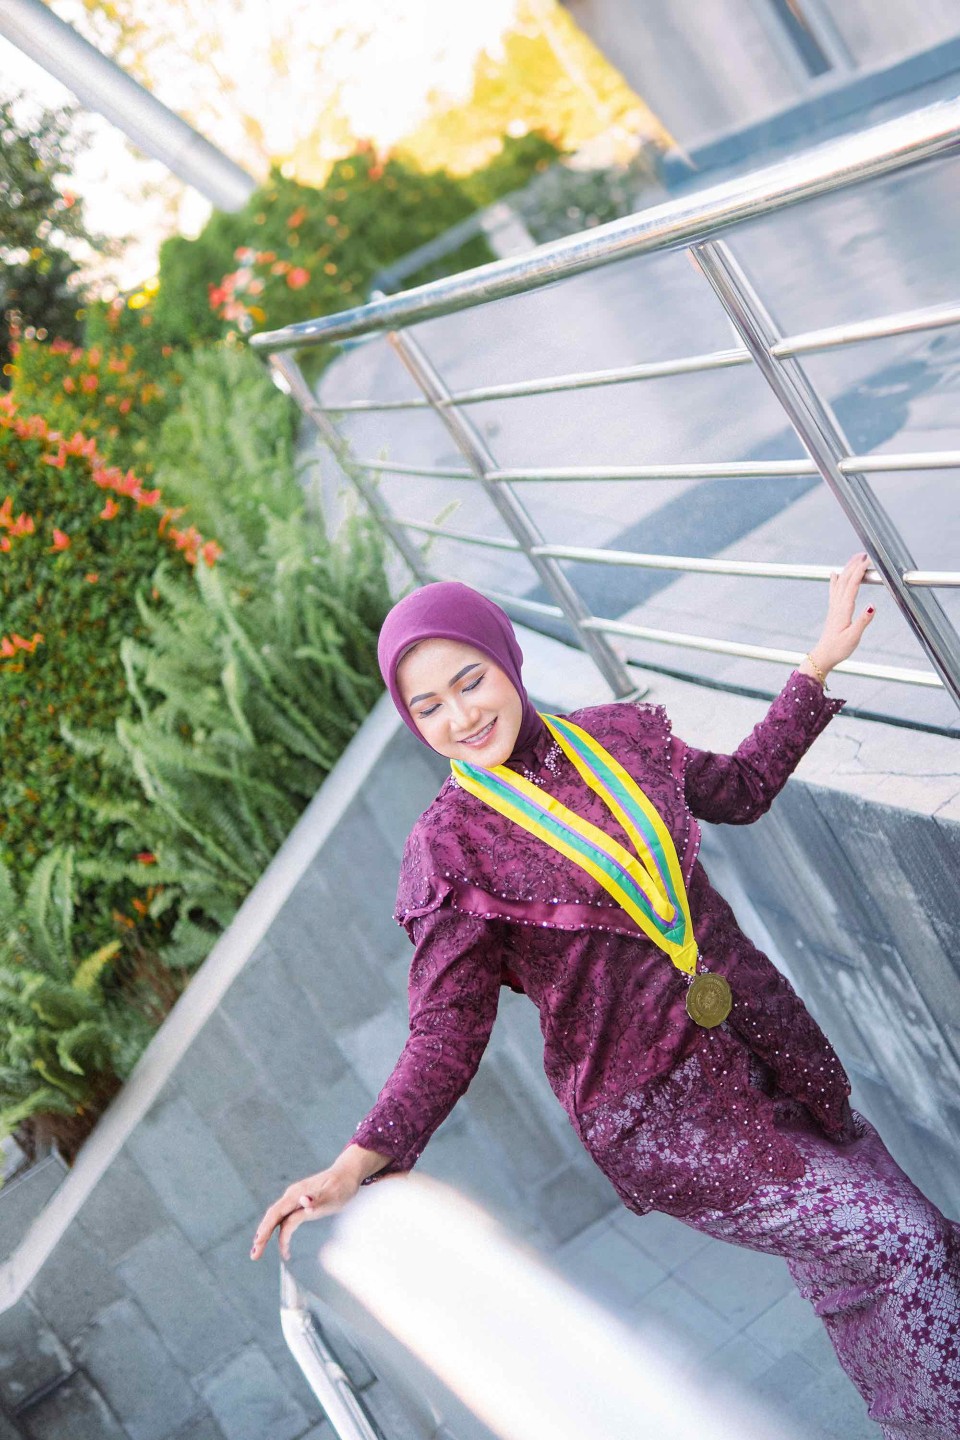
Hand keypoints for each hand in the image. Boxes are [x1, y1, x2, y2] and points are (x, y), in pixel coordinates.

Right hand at [250, 1162, 360, 1262]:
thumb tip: (304, 1201)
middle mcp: (292, 1196)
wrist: (347, 1175)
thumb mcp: (333, 1195)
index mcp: (297, 1193)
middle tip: (254, 1255)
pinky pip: (287, 1222)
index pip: (276, 1213)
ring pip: (277, 1221)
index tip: (258, 1243)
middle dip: (262, 1235)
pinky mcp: (300, 1206)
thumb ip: (318, 1199)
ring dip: (268, 1237)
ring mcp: (295, 1201)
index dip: (266, 1228)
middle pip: (273, 1217)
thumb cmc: (341, 1185)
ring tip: (258, 1254)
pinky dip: (282, 1235)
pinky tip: (284, 1249)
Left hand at [803, 551, 875, 680]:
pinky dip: (835, 580)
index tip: (867, 560)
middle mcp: (837, 605)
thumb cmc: (838, 648)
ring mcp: (834, 607)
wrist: (823, 656)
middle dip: (854, 565)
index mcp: (843, 610)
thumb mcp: (854, 637)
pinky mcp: (833, 611)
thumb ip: (863, 621)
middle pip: (845, 580)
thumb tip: (873, 606)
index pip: (852, 585)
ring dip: (847, 569)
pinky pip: (834, 590)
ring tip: (854, 559)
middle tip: (864, 554)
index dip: (859, 571)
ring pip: (839, 583)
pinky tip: (834, 574)